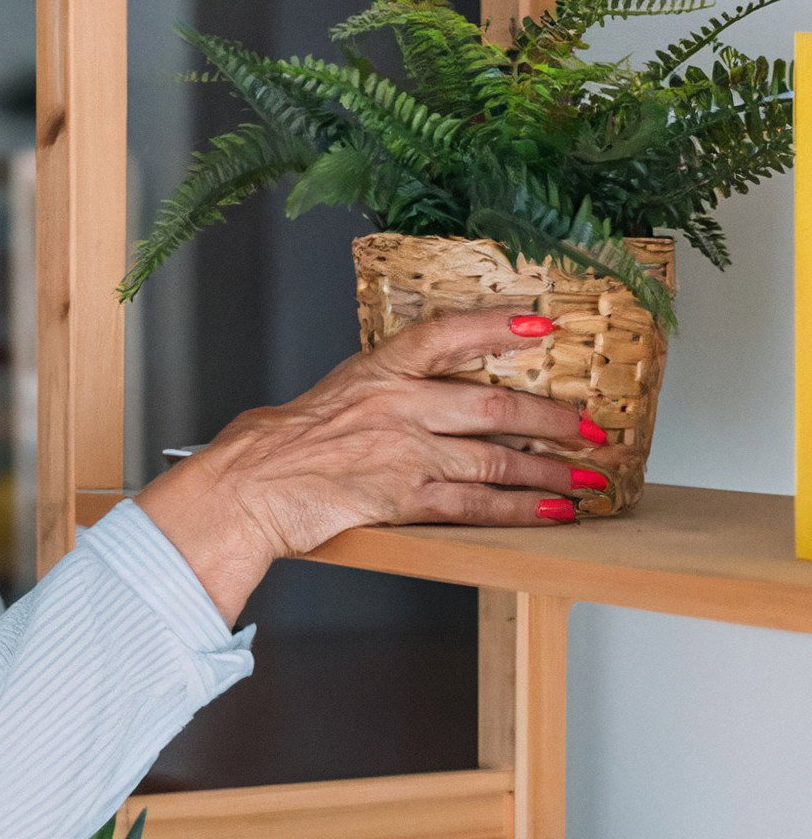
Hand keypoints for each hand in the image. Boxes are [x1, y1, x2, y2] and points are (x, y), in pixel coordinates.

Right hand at [136, 309, 599, 625]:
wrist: (248, 486)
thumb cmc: (272, 445)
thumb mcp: (324, 396)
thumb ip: (373, 393)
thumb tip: (409, 399)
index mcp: (375, 371)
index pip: (447, 335)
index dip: (497, 327)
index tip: (541, 326)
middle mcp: (398, 406)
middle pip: (493, 405)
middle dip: (551, 418)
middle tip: (590, 427)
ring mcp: (405, 453)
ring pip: (495, 458)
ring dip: (548, 470)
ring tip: (587, 476)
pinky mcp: (403, 498)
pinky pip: (475, 506)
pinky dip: (520, 510)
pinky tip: (551, 512)